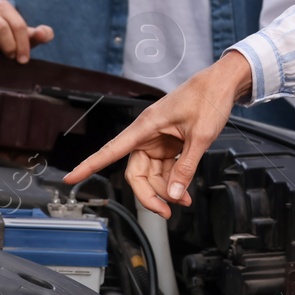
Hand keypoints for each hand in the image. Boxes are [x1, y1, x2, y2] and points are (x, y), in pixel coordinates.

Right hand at [0, 0, 53, 62]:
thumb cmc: (2, 35)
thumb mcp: (21, 35)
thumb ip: (38, 34)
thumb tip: (45, 33)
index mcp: (2, 6)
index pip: (18, 25)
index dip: (23, 44)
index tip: (23, 59)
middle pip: (1, 28)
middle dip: (8, 47)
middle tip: (9, 56)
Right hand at [63, 50, 252, 217]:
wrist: (223, 83)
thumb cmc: (209, 98)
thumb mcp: (201, 136)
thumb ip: (186, 167)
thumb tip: (174, 195)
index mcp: (146, 126)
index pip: (111, 150)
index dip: (89, 165)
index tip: (70, 178)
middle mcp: (147, 134)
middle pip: (135, 173)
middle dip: (149, 195)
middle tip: (166, 212)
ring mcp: (158, 140)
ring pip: (151, 174)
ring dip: (164, 191)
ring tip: (183, 201)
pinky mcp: (169, 143)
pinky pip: (164, 168)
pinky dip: (173, 181)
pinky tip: (185, 192)